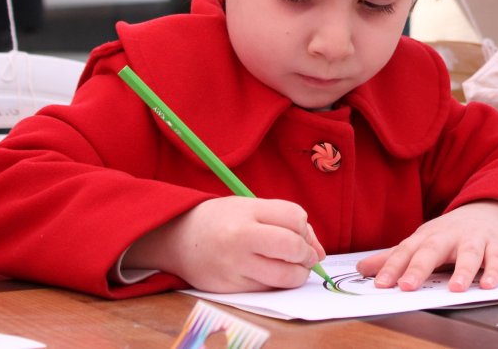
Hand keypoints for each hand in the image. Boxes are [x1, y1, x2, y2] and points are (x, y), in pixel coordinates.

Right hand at [123, 196, 324, 292]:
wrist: (177, 238)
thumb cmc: (222, 220)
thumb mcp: (250, 208)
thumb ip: (286, 223)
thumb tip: (320, 254)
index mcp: (246, 211)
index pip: (295, 217)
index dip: (306, 229)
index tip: (302, 235)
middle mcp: (240, 238)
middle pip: (292, 247)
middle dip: (307, 254)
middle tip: (306, 256)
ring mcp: (234, 265)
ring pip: (284, 275)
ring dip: (298, 274)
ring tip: (293, 268)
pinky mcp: (229, 287)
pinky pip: (267, 288)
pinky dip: (276, 283)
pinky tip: (270, 273)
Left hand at [356, 201, 497, 291]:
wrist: (489, 210)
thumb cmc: (450, 232)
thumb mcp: (421, 241)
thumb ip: (393, 257)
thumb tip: (361, 268)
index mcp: (427, 236)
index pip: (406, 251)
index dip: (392, 267)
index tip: (380, 283)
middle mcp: (449, 236)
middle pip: (433, 250)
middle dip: (419, 267)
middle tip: (407, 286)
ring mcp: (474, 239)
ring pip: (469, 254)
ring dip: (463, 270)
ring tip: (455, 288)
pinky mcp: (496, 245)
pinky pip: (496, 258)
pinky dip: (494, 271)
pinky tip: (487, 284)